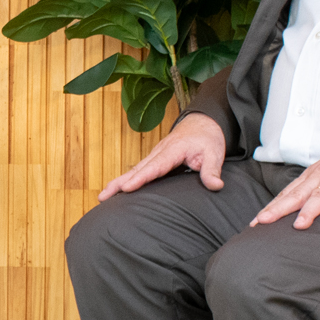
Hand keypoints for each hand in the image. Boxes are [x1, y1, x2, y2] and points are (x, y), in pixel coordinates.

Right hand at [98, 111, 230, 200]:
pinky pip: (139, 170)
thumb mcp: (215, 153)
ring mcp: (155, 155)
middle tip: (103, 196)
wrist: (202, 123)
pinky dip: (126, 179)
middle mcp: (159, 152)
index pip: (155, 167)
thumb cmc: (207, 138)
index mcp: (173, 150)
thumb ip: (212, 170)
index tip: (127, 188)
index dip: (140, 178)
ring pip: (134, 170)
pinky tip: (117, 190)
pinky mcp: (154, 159)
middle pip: (137, 169)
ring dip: (118, 182)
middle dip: (119, 182)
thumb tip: (216, 185)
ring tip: (103, 196)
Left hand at [251, 122, 319, 234]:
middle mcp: (319, 177)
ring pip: (319, 196)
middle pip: (295, 195)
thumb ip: (315, 190)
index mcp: (311, 177)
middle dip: (277, 209)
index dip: (271, 208)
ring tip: (299, 226)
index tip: (255, 222)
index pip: (287, 194)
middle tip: (261, 222)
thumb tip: (300, 210)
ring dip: (309, 211)